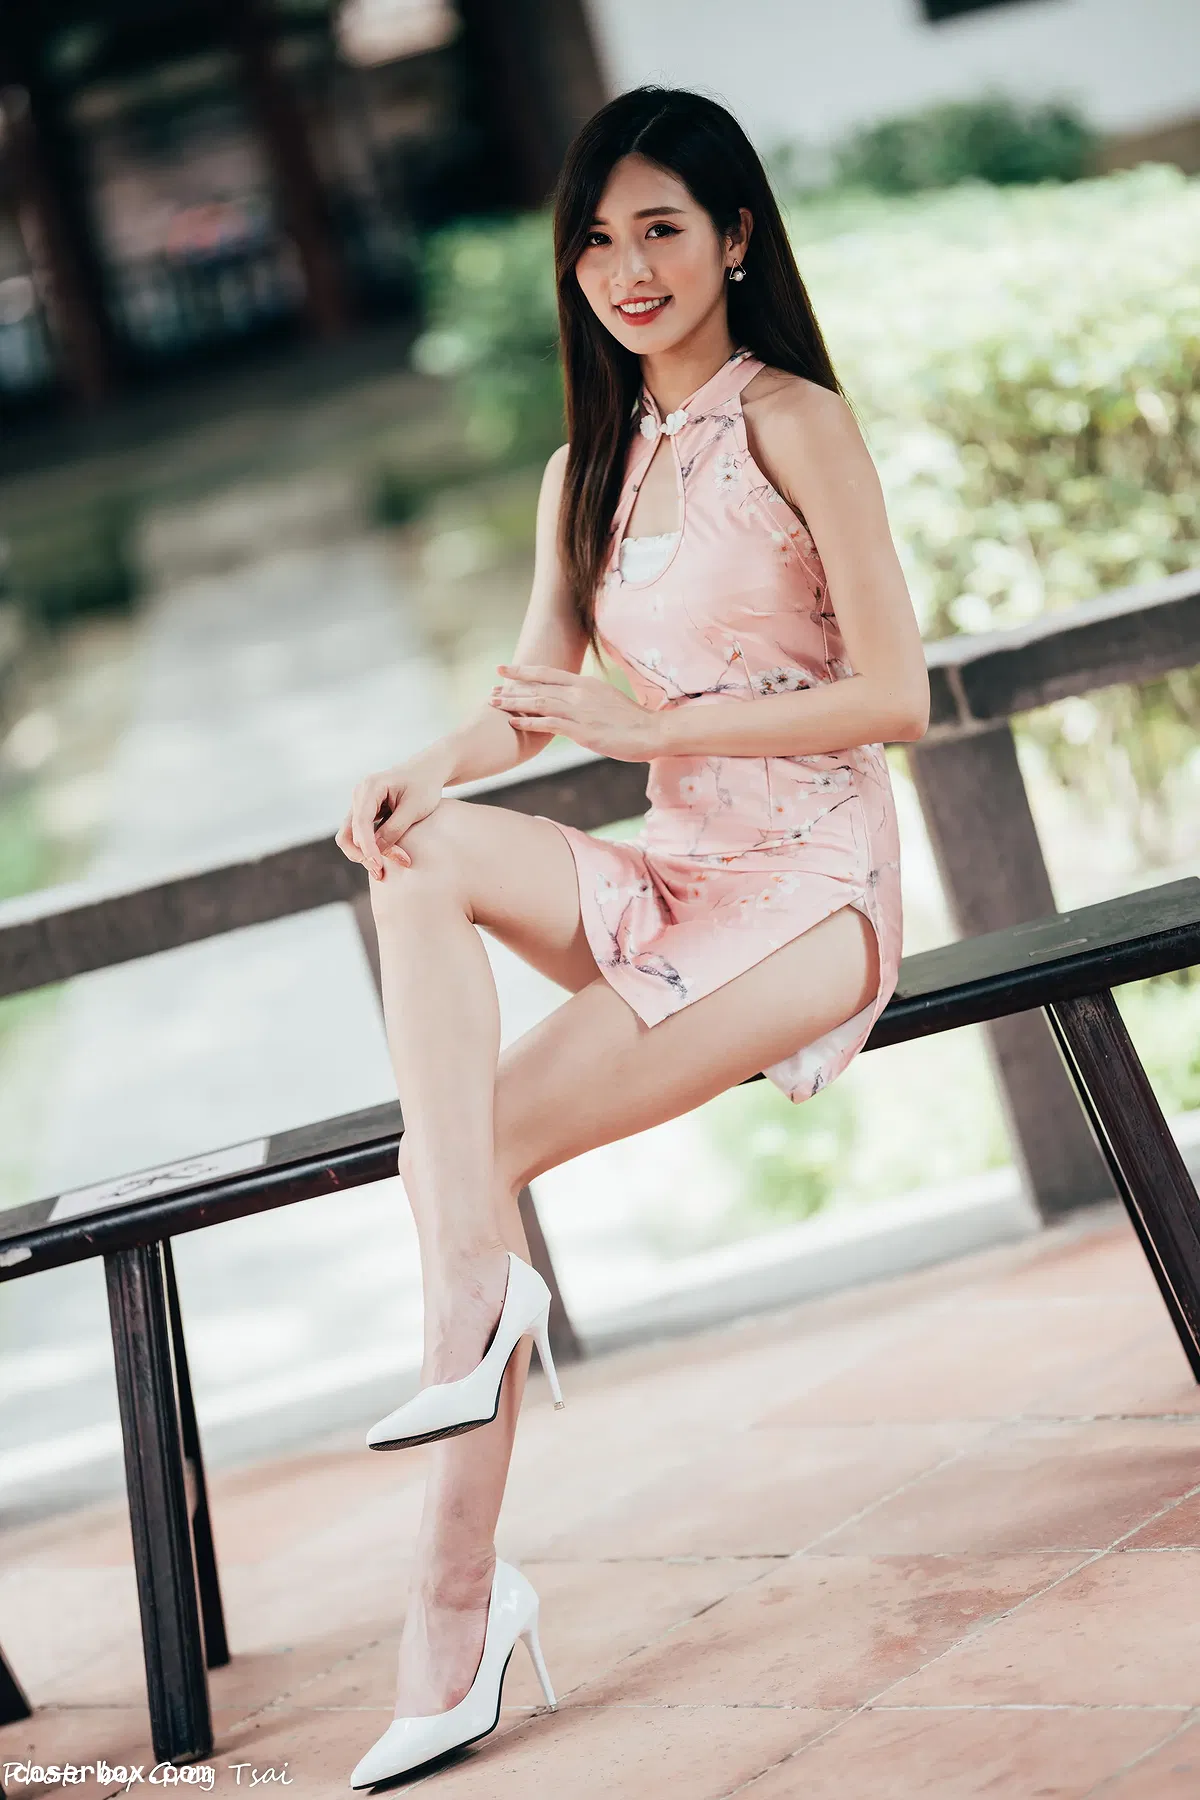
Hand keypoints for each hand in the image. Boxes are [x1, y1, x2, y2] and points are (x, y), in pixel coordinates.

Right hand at [335, 751, 448, 880]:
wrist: (427, 771)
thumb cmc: (424, 785)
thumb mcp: (414, 808)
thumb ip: (395, 829)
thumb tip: (377, 851)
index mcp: (370, 787)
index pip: (361, 823)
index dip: (367, 847)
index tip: (378, 866)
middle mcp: (359, 795)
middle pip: (348, 833)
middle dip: (364, 855)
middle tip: (382, 873)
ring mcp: (359, 804)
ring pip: (350, 837)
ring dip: (364, 855)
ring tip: (382, 872)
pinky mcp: (365, 813)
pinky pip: (360, 835)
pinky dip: (369, 849)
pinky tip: (385, 859)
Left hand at [488, 664, 660, 761]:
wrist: (651, 732)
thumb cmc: (630, 720)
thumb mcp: (605, 700)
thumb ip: (585, 698)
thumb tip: (570, 702)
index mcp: (584, 683)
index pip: (547, 673)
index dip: (523, 670)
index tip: (503, 669)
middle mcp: (579, 693)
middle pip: (538, 686)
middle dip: (512, 688)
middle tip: (491, 690)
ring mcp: (579, 711)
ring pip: (539, 702)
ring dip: (515, 703)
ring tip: (495, 704)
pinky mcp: (582, 730)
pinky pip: (549, 724)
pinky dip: (529, 722)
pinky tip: (514, 723)